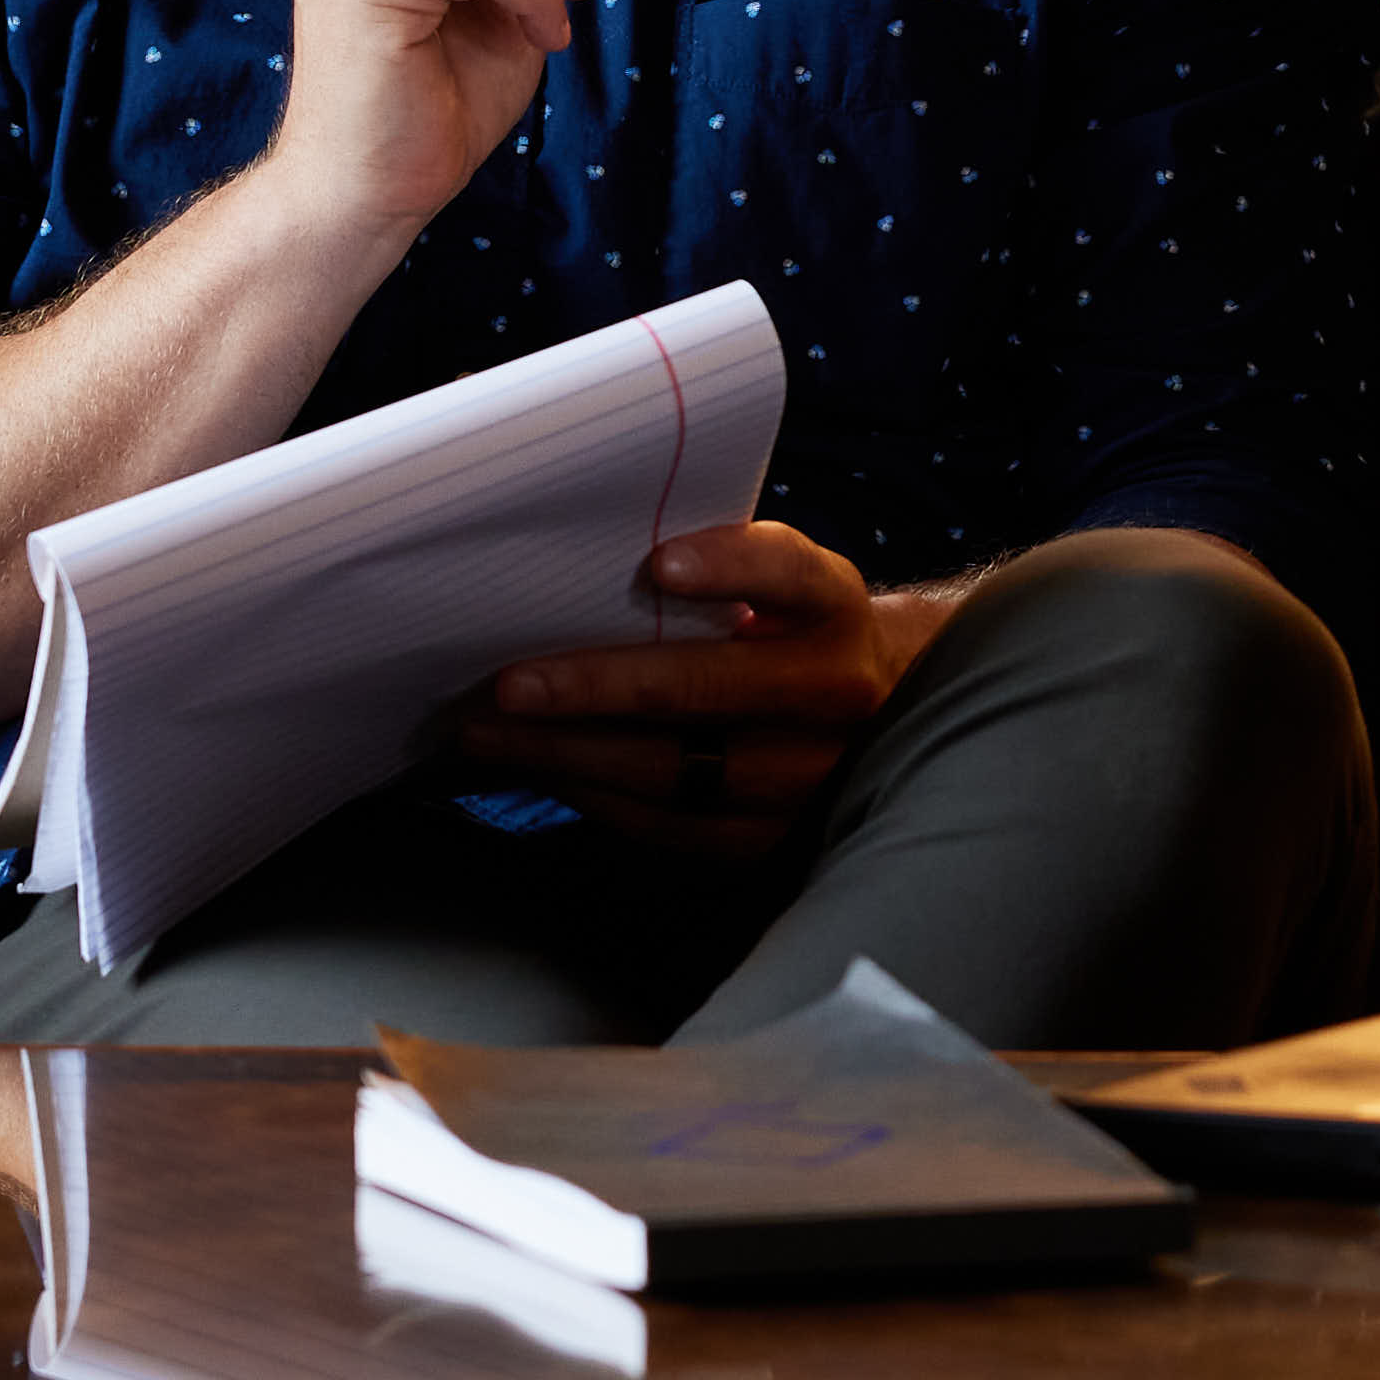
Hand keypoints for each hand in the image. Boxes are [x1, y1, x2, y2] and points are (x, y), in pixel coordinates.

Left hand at [441, 518, 963, 859]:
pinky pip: (677, 832)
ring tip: (494, 736)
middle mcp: (836, 691)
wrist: (885, 711)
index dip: (730, 568)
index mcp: (833, 606)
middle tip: (512, 686)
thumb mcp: (780, 581)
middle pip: (712, 691)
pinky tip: (546, 775)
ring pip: (682, 774)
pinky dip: (601, 803)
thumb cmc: (794, 629)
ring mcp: (814, 776)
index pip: (789, 575)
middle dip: (599, 688)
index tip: (661, 565)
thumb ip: (712, 564)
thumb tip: (574, 539)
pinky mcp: (781, 840)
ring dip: (574, 756)